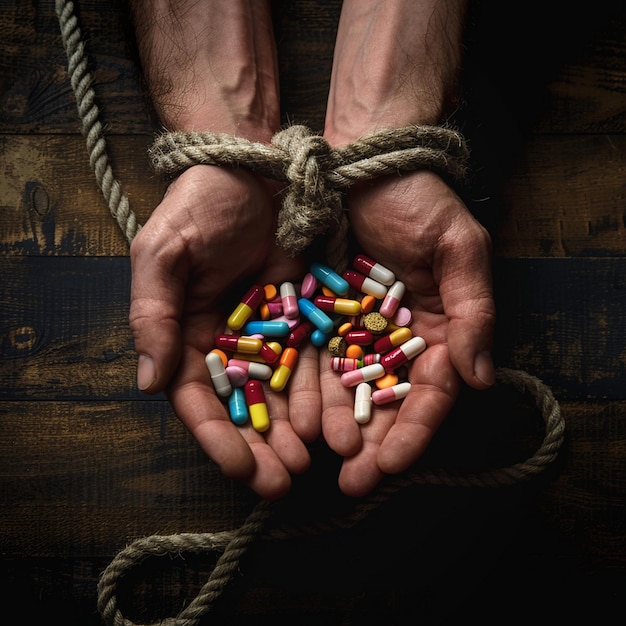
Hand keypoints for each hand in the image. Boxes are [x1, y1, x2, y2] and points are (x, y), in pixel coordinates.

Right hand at [129, 164, 321, 499]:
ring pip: (280, 391)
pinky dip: (319, 391)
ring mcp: (269, 331)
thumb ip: (153, 316)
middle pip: (242, 405)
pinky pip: (313, 359)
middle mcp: (227, 342)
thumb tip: (148, 383)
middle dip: (260, 445)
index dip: (216, 435)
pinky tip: (333, 419)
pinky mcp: (304, 315)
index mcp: (186, 334)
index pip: (198, 397)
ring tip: (310, 461)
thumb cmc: (198, 207)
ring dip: (292, 429)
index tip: (239, 468)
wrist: (252, 169)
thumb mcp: (163, 255)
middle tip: (282, 482)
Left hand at [320, 170, 495, 496]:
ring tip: (318, 457)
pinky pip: (309, 358)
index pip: (431, 391)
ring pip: (345, 389)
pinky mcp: (316, 316)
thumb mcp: (459, 247)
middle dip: (372, 444)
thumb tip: (481, 380)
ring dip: (335, 425)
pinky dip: (304, 390)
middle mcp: (395, 338)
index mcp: (437, 327)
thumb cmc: (419, 200)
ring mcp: (354, 330)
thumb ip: (474, 311)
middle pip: (386, 401)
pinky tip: (294, 418)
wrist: (363, 161)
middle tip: (353, 482)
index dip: (416, 430)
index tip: (393, 464)